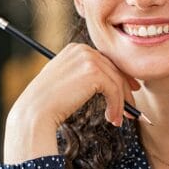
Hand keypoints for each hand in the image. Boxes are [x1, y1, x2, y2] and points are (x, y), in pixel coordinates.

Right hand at [3, 43, 139, 163]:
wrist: (36, 111)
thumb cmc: (49, 102)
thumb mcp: (68, 81)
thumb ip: (86, 76)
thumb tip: (113, 82)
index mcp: (76, 48)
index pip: (106, 61)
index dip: (120, 77)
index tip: (129, 92)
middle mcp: (83, 49)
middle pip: (115, 69)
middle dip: (125, 91)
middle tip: (132, 109)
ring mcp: (89, 59)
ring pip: (117, 82)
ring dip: (121, 103)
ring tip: (118, 119)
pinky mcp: (94, 72)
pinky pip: (114, 90)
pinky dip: (117, 107)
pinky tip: (112, 119)